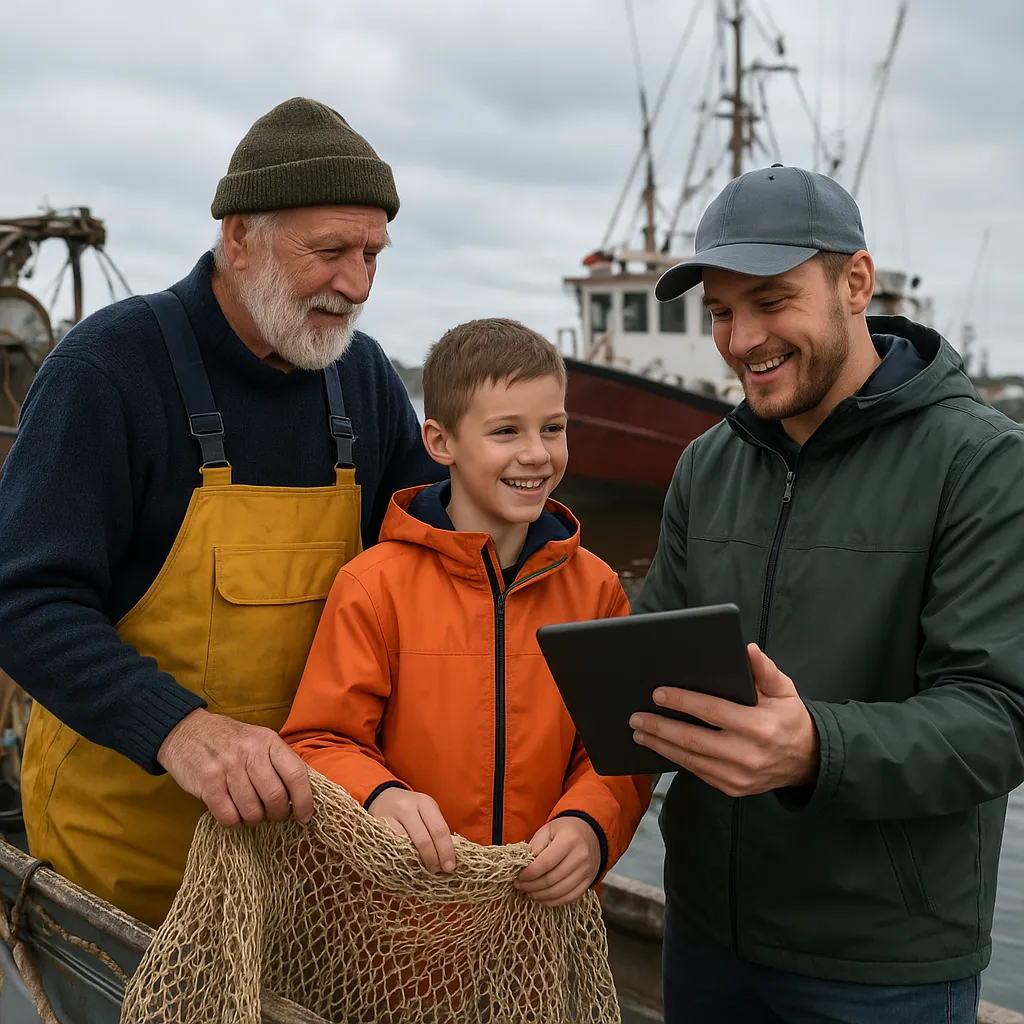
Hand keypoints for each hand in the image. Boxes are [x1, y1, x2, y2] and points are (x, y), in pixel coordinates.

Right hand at [157, 708, 312, 827]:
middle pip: (275, 797)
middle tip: (273, 815)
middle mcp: (250, 752)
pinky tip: (234, 815)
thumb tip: (303, 793)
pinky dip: (235, 823)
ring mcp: (228, 768)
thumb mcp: (258, 739)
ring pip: (253, 811)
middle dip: (278, 814)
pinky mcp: (207, 784)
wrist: (185, 731)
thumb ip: (279, 761)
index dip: (305, 800)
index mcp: (268, 741)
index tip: (305, 816)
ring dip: (255, 820)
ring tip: (252, 813)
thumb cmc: (229, 740)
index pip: (296, 774)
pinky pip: (229, 816)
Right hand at [368, 788, 455, 873]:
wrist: (383, 798)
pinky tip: (406, 864)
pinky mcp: (378, 827)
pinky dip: (400, 858)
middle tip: (436, 871)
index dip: (445, 850)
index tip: (449, 867)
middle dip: (432, 858)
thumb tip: (447, 857)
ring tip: (421, 871)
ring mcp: (391, 817)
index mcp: (425, 803)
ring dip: (415, 861)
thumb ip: (436, 829)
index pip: (439, 829)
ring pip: (405, 844)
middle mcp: (408, 808)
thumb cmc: (411, 809)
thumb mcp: (426, 811)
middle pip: (423, 838)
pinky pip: (391, 847)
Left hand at [515, 817, 600, 905]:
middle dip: (532, 886)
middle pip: (552, 879)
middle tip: (520, 886)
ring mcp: (586, 871)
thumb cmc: (565, 830)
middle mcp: (580, 856)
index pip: (546, 862)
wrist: (589, 833)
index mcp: (569, 840)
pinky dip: (554, 901)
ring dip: (541, 895)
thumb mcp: (548, 830)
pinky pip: (570, 897)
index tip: (519, 876)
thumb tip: (524, 866)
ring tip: (529, 892)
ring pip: (560, 891)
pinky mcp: (589, 881)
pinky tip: (543, 898)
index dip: (530, 873)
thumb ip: (535, 846)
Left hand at [630, 644, 819, 797]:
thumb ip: (765, 670)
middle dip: (661, 727)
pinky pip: (697, 772)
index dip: (683, 702)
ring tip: (639, 730)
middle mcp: (747, 755)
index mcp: (760, 727)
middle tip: (635, 716)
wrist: (807, 761)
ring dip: (660, 745)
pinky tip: (659, 746)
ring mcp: (739, 777)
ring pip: (691, 760)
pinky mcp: (732, 788)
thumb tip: (747, 649)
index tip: (657, 693)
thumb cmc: (789, 718)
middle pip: (694, 740)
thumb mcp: (784, 690)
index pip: (713, 712)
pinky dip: (675, 759)